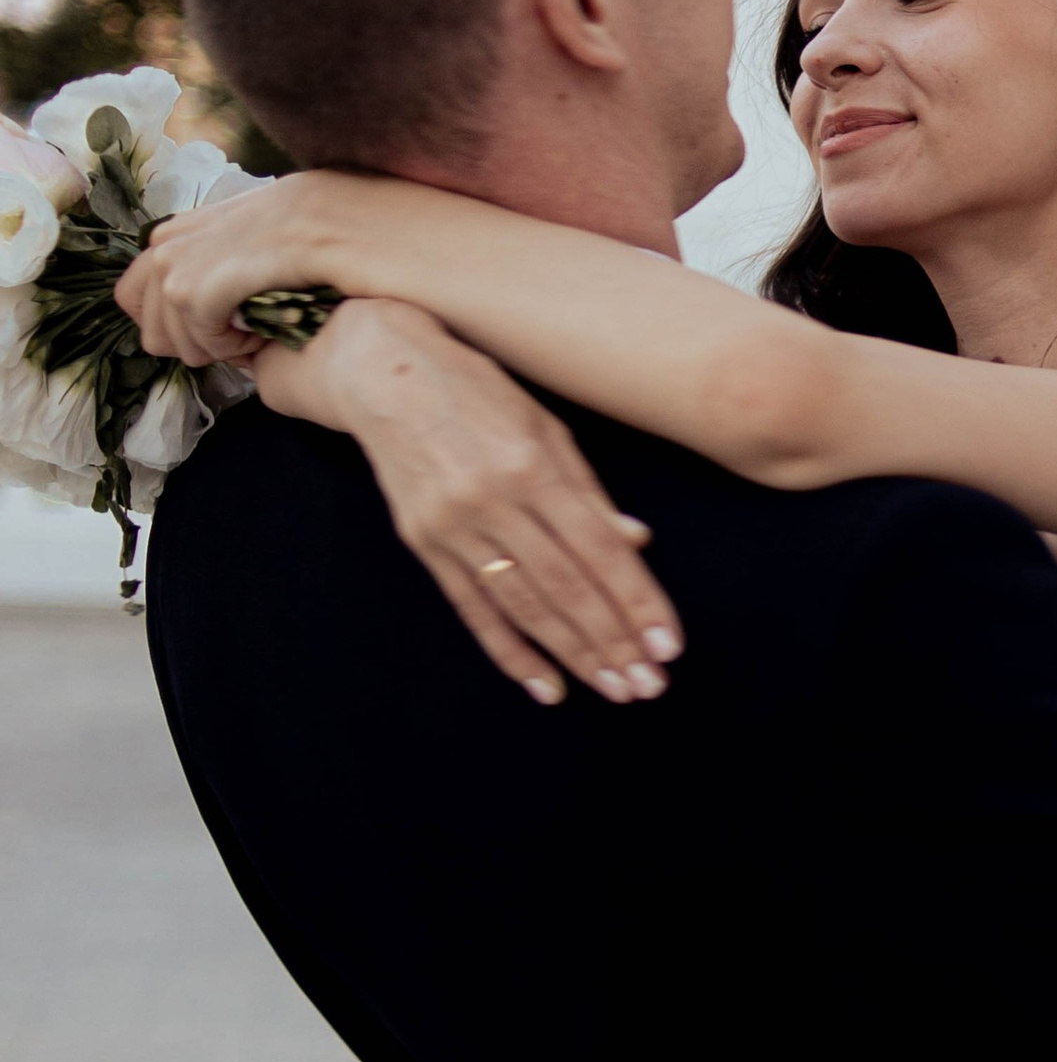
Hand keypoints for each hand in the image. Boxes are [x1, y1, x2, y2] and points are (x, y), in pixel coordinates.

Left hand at [119, 178, 330, 366]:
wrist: (345, 217)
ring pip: (177, 346)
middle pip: (153, 333)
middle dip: (201, 344)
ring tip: (264, 320)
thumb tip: (197, 322)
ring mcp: (172, 265)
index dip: (179, 327)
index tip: (223, 324)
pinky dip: (239, 345)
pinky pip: (204, 343)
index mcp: (172, 234)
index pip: (135, 300)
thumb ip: (211, 266)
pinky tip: (267, 322)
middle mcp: (163, 245)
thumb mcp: (246, 244)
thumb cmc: (309, 230)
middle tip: (246, 328)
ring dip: (225, 346)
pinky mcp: (191, 289)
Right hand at [256, 299, 684, 709]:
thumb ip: (588, 489)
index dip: (636, 600)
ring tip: (613, 689)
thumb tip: (637, 542)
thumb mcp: (543, 424)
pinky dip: (509, 651)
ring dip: (572, 654)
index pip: (597, 548)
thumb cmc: (478, 391)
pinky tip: (545, 685)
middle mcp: (491, 501)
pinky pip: (472, 609)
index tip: (668, 644)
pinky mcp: (424, 545)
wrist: (382, 372)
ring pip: (522, 606)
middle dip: (611, 642)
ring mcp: (452, 527)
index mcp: (530, 465)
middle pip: (563, 586)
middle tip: (648, 686)